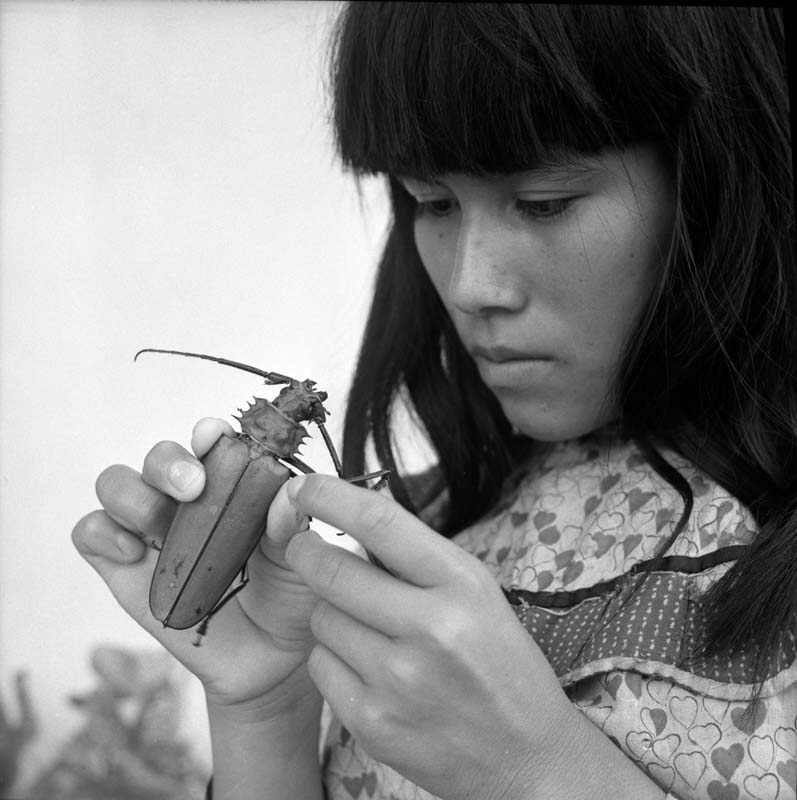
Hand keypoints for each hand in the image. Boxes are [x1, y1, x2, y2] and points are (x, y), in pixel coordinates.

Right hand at [71, 418, 320, 714]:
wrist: (270, 660)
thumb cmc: (290, 595)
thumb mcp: (301, 558)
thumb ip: (291, 525)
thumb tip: (289, 491)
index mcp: (235, 485)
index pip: (212, 444)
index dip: (207, 434)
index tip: (214, 436)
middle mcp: (190, 501)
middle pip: (159, 457)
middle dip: (169, 462)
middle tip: (193, 487)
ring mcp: (154, 533)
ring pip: (118, 485)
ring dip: (133, 495)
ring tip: (160, 526)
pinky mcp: (124, 570)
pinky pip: (92, 532)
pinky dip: (102, 533)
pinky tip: (134, 554)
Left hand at [279, 474, 577, 799]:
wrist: (525, 757)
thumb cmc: (501, 664)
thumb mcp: (477, 594)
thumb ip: (417, 559)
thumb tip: (350, 519)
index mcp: (461, 584)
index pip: (379, 522)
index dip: (330, 496)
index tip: (304, 487)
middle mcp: (430, 629)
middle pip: (332, 570)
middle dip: (306, 551)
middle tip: (304, 547)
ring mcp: (398, 681)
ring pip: (320, 619)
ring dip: (328, 610)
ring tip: (363, 623)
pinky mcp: (372, 723)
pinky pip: (320, 666)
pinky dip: (332, 656)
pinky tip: (365, 665)